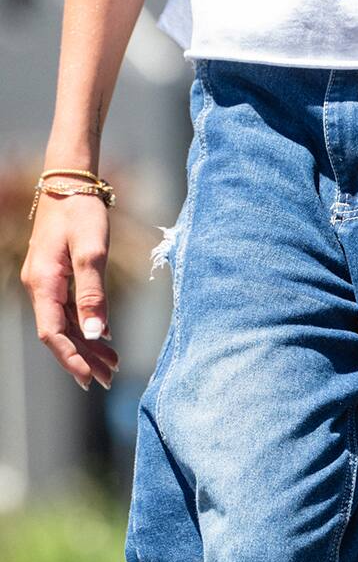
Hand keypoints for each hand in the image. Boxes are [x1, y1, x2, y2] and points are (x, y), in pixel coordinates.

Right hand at [20, 193, 119, 389]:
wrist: (70, 182)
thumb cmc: (81, 212)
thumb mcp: (92, 252)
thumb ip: (93, 294)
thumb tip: (94, 333)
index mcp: (43, 283)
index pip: (52, 334)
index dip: (71, 359)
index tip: (90, 379)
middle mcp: (40, 286)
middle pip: (59, 333)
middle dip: (83, 358)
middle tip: (108, 378)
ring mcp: (47, 282)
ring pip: (64, 323)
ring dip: (86, 344)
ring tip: (112, 363)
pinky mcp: (57, 276)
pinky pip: (68, 309)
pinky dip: (86, 325)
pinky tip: (104, 336)